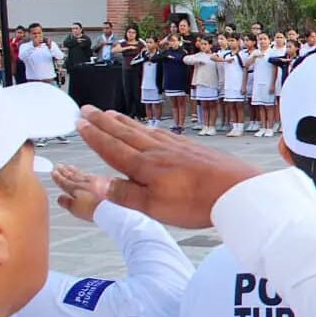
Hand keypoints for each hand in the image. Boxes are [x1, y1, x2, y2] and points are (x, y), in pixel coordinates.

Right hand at [51, 164, 110, 221]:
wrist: (114, 205)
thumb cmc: (96, 209)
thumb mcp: (76, 208)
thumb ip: (67, 203)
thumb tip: (60, 198)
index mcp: (75, 189)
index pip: (64, 182)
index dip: (58, 177)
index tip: (53, 172)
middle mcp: (84, 183)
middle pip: (72, 176)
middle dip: (64, 171)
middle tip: (58, 166)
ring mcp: (94, 181)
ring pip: (80, 174)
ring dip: (73, 170)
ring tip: (68, 167)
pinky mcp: (104, 181)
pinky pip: (89, 175)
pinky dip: (84, 173)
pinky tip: (84, 173)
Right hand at [75, 107, 261, 228]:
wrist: (236, 190)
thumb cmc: (196, 203)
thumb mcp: (154, 207)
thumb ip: (124, 194)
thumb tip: (94, 183)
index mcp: (145, 166)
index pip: (113, 148)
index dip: (94, 136)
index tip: (79, 123)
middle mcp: (158, 152)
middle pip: (125, 134)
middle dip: (104, 122)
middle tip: (87, 110)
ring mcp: (177, 148)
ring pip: (144, 131)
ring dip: (124, 122)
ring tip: (111, 114)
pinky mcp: (193, 148)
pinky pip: (164, 134)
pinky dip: (150, 128)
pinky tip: (150, 129)